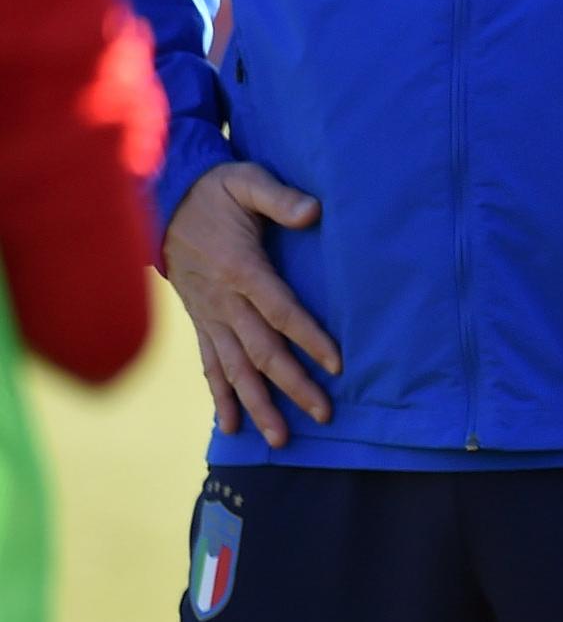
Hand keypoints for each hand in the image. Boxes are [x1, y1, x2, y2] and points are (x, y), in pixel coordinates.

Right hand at [161, 162, 340, 447]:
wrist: (164, 203)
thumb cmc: (215, 192)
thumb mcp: (247, 181)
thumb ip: (279, 197)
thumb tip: (313, 211)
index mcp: (242, 270)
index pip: (282, 312)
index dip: (309, 338)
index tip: (338, 364)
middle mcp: (224, 303)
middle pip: (262, 351)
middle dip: (293, 385)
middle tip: (324, 413)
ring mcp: (209, 317)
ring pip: (236, 369)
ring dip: (258, 404)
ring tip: (280, 439)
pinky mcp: (201, 322)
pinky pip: (210, 365)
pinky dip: (221, 396)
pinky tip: (232, 427)